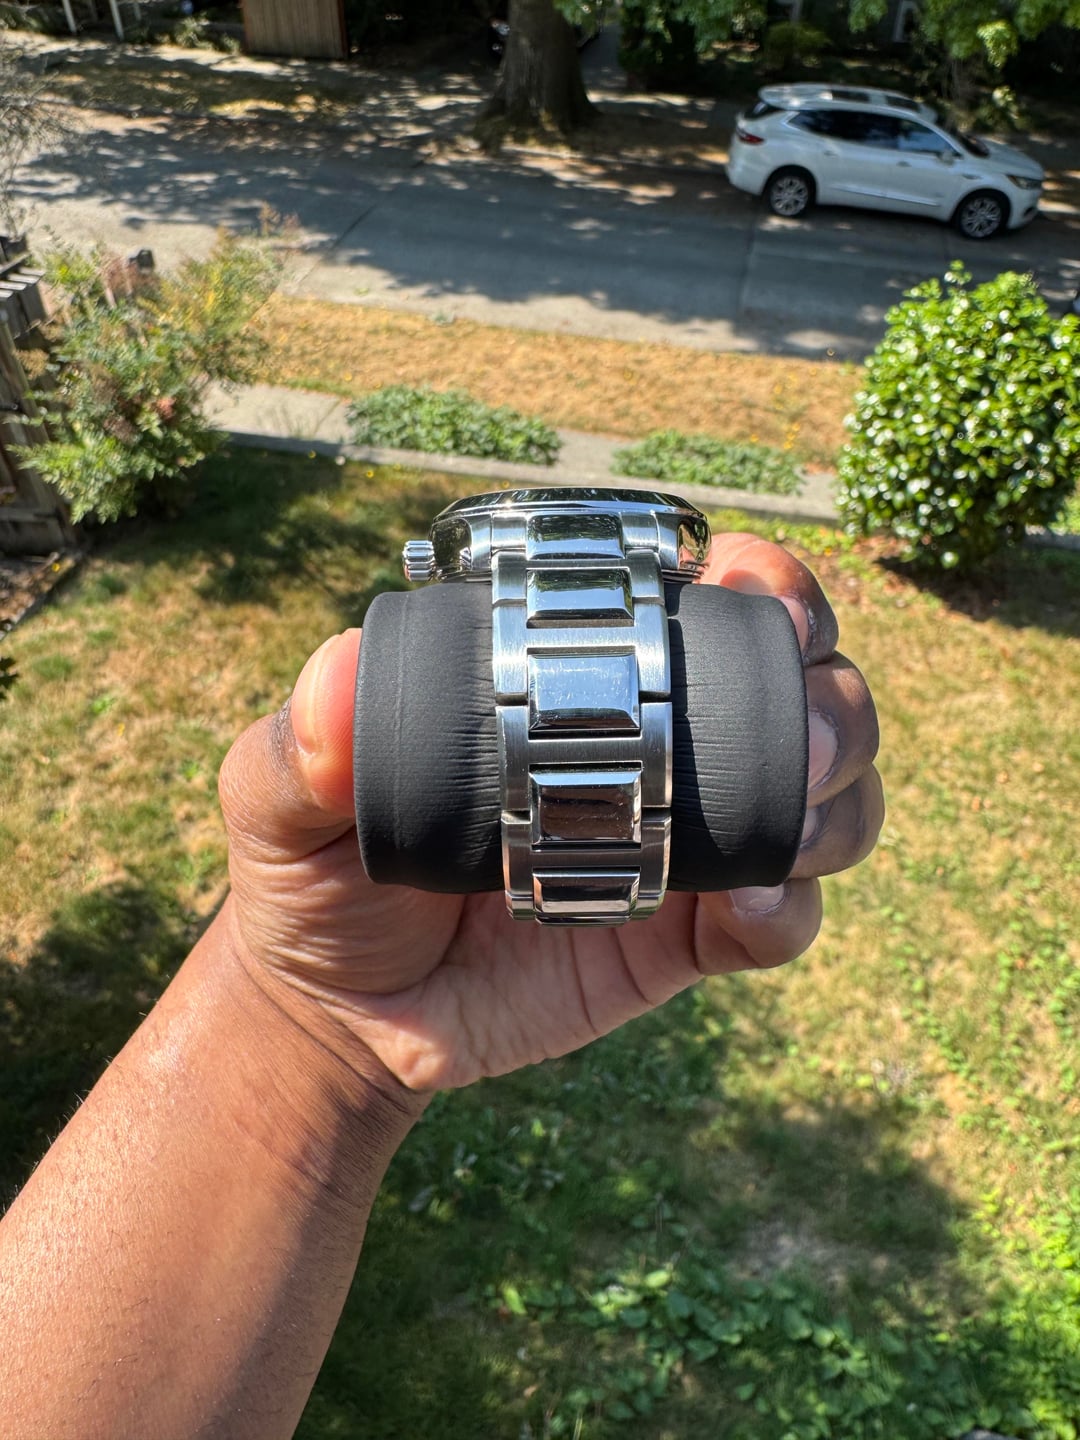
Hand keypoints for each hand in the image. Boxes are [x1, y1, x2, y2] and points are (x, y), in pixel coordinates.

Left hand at [219, 534, 881, 1095]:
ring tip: (792, 824)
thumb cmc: (321, 879)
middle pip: (802, 689)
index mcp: (583, 677)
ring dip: (839, 798)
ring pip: (823, 798)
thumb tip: (338, 675)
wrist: (342, 1015)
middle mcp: (658, 745)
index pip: (704, 603)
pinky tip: (749, 908)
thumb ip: (306, 745)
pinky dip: (792, 909)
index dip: (761, 581)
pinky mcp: (688, 938)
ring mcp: (684, 841)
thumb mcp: (289, 804)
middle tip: (803, 733)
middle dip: (830, 693)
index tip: (752, 591)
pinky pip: (783, 919)